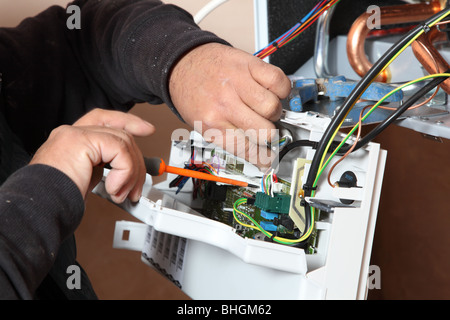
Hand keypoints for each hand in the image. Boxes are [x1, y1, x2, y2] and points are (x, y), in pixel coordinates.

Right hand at [30, 109, 154, 202]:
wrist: (38, 208)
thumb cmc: (56, 201)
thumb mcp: (86, 180)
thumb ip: (104, 168)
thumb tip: (129, 173)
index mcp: (72, 140)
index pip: (105, 120)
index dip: (128, 122)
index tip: (147, 130)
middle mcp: (72, 133)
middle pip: (120, 132)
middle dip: (136, 161)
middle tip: (138, 186)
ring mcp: (75, 134)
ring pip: (123, 141)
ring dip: (131, 173)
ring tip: (123, 194)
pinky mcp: (81, 140)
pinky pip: (119, 150)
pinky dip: (125, 172)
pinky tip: (114, 189)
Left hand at [169, 43, 290, 168]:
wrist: (183, 62)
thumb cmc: (193, 93)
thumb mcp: (201, 124)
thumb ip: (228, 137)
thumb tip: (256, 151)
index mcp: (212, 124)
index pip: (246, 149)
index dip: (262, 157)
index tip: (269, 158)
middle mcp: (225, 104)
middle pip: (265, 130)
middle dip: (269, 134)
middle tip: (265, 129)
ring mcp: (238, 83)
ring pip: (273, 107)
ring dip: (274, 112)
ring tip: (266, 109)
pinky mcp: (248, 64)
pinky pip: (278, 81)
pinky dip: (281, 89)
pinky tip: (271, 91)